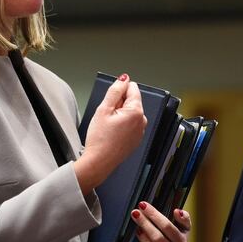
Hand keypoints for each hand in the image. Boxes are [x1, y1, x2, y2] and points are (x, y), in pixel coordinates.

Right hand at [75, 74, 145, 193]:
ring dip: (120, 113)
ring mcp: (141, 131)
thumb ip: (115, 91)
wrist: (99, 162)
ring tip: (108, 125)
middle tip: (107, 115)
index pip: (132, 88)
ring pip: (130, 112)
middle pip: (131, 100)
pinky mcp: (136, 138)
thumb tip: (123, 79)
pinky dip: (122, 124)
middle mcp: (143, 121)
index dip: (119, 91)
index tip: (110, 101)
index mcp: (136, 112)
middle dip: (119, 103)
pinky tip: (112, 132)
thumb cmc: (100, 139)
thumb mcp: (103, 110)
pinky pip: (130, 124)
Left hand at [130, 202, 189, 241]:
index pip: (168, 227)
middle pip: (159, 238)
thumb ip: (183, 219)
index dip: (155, 215)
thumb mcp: (183, 230)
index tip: (143, 206)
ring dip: (145, 241)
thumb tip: (178, 211)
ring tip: (137, 230)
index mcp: (182, 241)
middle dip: (146, 224)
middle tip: (135, 213)